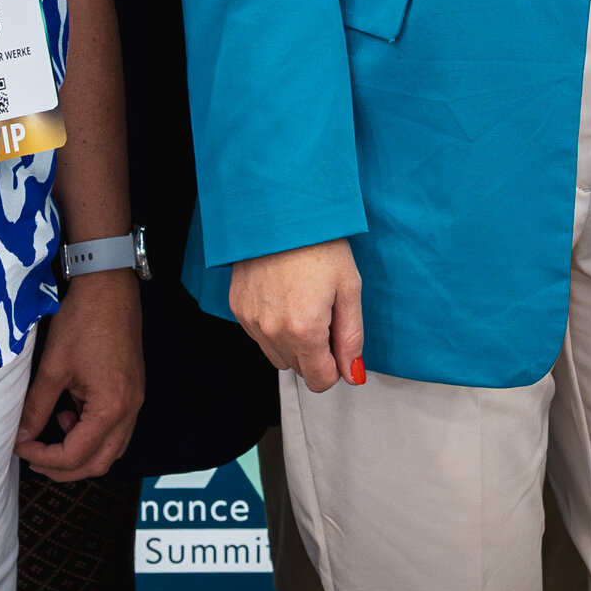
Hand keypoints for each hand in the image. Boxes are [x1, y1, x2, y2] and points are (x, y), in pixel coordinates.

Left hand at [16, 270, 144, 481]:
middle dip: (64, 468)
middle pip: (100, 462)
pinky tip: (71, 413)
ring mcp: (136, 399)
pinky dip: (93, 433)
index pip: (76, 455)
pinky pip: (117, 429)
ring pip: (111, 448)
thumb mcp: (53, 368)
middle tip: (34, 458)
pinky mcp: (133, 389)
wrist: (109, 285)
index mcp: (111, 407)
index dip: (43, 458)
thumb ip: (36, 408)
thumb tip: (21, 437)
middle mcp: (130, 409)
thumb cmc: (82, 321)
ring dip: (81, 453)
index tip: (21, 447)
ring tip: (53, 434)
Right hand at [232, 239, 366, 391]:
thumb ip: (351, 338)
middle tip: (324, 313)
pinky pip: (260, 335)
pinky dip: (274, 326)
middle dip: (316, 352)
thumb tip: (352, 373)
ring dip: (293, 342)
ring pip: (277, 355)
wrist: (280, 210)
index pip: (320, 380)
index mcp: (303, 330)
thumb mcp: (349, 288)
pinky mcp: (238, 308)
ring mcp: (251, 321)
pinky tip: (284, 296)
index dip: (335, 366)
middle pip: (299, 369)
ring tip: (303, 302)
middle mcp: (272, 331)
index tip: (338, 343)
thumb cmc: (318, 243)